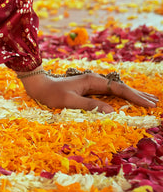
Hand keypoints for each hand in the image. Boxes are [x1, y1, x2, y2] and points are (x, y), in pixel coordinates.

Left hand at [20, 68, 158, 112]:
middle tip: (155, 102)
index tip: (148, 103)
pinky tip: (128, 99)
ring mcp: (92, 84)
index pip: (118, 89)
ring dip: (132, 95)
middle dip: (138, 95)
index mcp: (92, 81)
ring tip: (147, 100)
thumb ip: (90, 106)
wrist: (39, 86)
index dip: (134, 96)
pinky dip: (122, 96)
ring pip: (117, 90)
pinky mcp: (89, 89)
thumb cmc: (52, 95)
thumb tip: (111, 111)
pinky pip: (110, 93)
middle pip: (121, 87)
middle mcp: (94, 80)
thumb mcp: (69, 102)